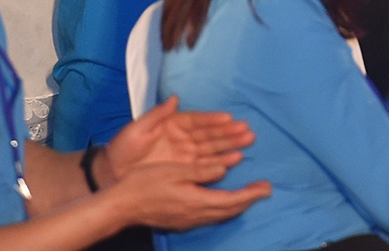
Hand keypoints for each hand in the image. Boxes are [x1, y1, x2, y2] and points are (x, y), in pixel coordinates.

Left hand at [99, 97, 254, 186]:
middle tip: (247, 130)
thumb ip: (157, 115)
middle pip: (209, 134)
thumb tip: (174, 98)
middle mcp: (182, 138)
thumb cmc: (123, 148)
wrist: (112, 173)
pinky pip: (205, 165)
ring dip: (229, 146)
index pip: (196, 120)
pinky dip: (219, 162)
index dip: (212, 119)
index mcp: (172, 124)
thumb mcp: (137, 129)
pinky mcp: (183, 169)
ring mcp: (184, 154)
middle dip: (228, 132)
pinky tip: (234, 159)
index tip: (229, 118)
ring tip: (247, 142)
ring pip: (211, 149)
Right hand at [111, 161, 269, 228]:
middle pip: (229, 211)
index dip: (251, 194)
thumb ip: (201, 170)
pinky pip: (210, 215)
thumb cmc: (145, 183)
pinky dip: (223, 207)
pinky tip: (222, 200)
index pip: (232, 201)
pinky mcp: (181, 220)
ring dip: (236, 204)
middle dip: (248, 200)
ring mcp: (187, 220)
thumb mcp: (175, 170)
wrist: (121, 206)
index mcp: (196, 201)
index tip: (267, 187)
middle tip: (263, 189)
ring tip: (248, 193)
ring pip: (220, 215)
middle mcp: (195, 215)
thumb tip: (225, 168)